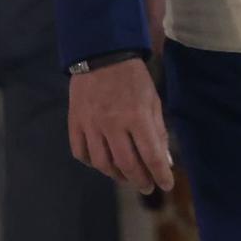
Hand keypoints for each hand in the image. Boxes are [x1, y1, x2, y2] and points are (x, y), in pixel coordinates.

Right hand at [68, 58, 173, 194]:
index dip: (161, 175)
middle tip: (147, 186)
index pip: (152, 157)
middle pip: (127, 165)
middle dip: (140, 181)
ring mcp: (91, 124)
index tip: (166, 185)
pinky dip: (91, 162)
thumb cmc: (133, 79)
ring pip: (102, 163)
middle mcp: (113, 124)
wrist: (101, 54)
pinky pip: (80, 152)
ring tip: (125, 176)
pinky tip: (101, 162)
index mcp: (137, 117)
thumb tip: (164, 162)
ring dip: (117, 175)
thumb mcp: (153, 101)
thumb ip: (158, 132)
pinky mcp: (75, 121)